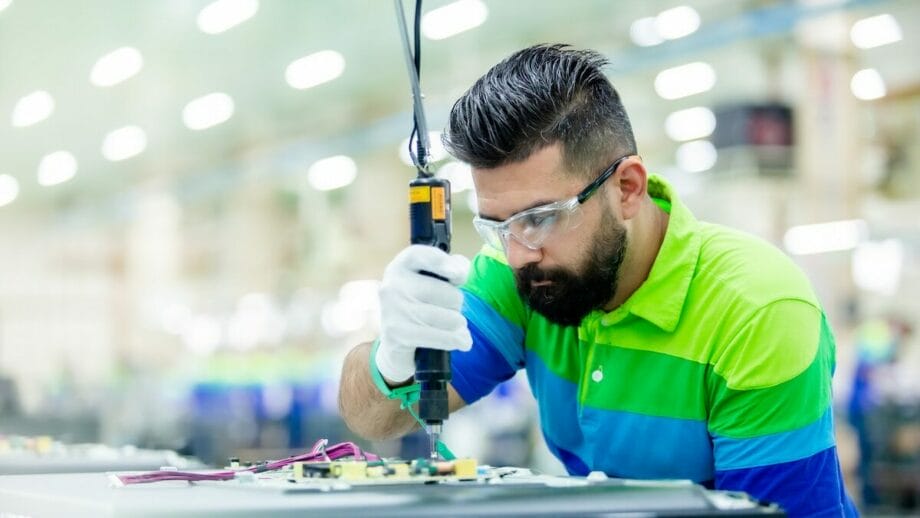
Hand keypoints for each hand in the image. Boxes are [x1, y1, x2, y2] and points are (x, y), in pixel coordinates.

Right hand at [375, 245, 471, 383]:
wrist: (394, 342)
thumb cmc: (420, 304)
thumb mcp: (433, 281)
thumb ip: (451, 268)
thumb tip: (460, 271)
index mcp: (402, 266)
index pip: (419, 256)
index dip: (441, 263)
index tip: (459, 275)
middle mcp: (393, 285)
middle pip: (447, 293)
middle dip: (457, 305)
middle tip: (450, 310)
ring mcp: (393, 310)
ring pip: (449, 318)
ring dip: (459, 325)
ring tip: (453, 326)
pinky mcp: (397, 335)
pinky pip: (441, 337)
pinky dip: (456, 340)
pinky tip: (462, 341)